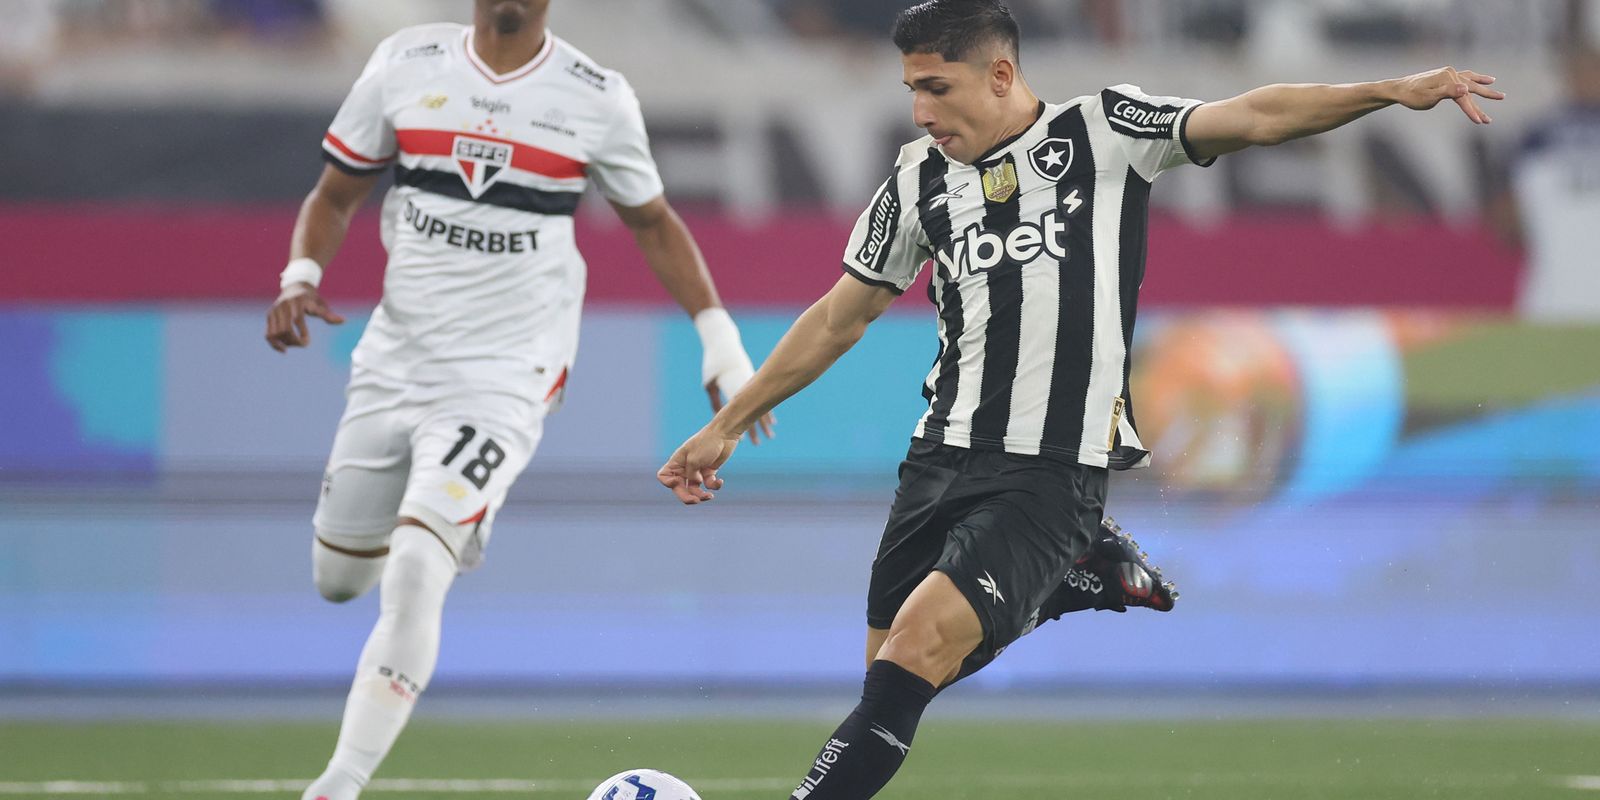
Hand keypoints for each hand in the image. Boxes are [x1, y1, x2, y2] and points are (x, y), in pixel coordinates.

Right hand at [265, 283, 345, 351]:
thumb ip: (328, 314)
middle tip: (303, 344)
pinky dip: (274, 343)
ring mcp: (275, 310)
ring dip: (285, 343)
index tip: (307, 342)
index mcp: (297, 302)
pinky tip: (284, 349)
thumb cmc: (311, 298)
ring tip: (293, 345)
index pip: (297, 320)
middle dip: (294, 341)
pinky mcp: (270, 316)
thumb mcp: (320, 304)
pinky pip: (268, 333)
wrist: (295, 286)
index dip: (302, 333)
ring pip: (275, 333)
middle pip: (285, 329)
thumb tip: (343, 321)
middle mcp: (284, 306)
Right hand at [657, 426, 739, 504]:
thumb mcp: (694, 461)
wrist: (725, 434)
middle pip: (680, 488)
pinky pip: (709, 484)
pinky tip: (720, 481)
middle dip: (686, 496)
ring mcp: (697, 470)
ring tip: (709, 496)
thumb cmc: (706, 444)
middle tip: (696, 501)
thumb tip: (696, 483)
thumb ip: (691, 476)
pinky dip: (714, 485)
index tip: (677, 482)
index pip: (663, 476)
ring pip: (695, 489)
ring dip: (701, 495)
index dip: (667, 483)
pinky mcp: (709, 471)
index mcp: (677, 462)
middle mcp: (685, 467)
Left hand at [707, 373, 775, 445]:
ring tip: (770, 437)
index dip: (741, 428)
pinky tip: (772, 422)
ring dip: (765, 424)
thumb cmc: (714, 366)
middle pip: (751, 414)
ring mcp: (751, 387)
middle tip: (757, 444)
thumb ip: (714, 400)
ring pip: (761, 409)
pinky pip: (764, 401)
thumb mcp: (710, 384)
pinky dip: (767, 412)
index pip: (737, 415)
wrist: (724, 349)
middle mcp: (743, 391)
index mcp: (732, 392)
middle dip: (754, 430)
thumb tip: (717, 414)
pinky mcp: (754, 383)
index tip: (743, 441)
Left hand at [1389, 66, 1503, 123]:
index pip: (1464, 97)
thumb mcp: (1428, 97)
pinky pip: (1466, 77)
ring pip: (1471, 84)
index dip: (1472, 110)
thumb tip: (1466, 88)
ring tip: (1499, 93)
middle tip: (1499, 105)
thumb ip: (1448, 92)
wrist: (1399, 89)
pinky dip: (1476, 78)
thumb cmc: (1411, 96)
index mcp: (1448, 78)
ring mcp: (1449, 74)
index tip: (1480, 122)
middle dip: (1484, 100)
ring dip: (1484, 89)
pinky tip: (1486, 80)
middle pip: (1471, 90)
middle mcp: (1451, 73)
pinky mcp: (1447, 76)